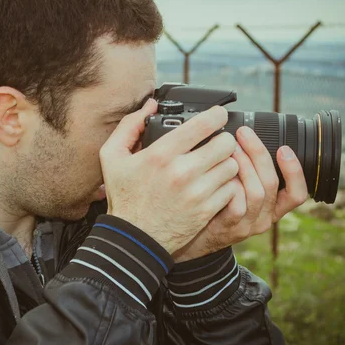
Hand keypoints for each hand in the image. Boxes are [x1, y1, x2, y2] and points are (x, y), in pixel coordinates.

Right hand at [99, 99, 238, 254]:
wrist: (134, 238)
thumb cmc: (124, 196)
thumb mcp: (112, 157)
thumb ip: (129, 126)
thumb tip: (150, 105)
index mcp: (161, 154)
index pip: (203, 124)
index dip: (217, 115)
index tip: (218, 115)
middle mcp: (181, 172)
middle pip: (225, 143)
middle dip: (223, 140)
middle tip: (217, 143)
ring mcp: (197, 193)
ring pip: (232, 166)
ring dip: (226, 163)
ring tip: (215, 165)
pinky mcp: (206, 210)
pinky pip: (232, 189)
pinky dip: (227, 186)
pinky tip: (215, 185)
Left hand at [172, 126, 307, 262]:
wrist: (194, 236)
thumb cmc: (217, 207)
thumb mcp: (239, 192)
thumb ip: (248, 172)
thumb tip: (245, 136)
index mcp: (272, 208)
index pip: (296, 194)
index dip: (295, 171)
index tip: (284, 148)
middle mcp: (264, 218)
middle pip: (272, 184)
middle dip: (259, 153)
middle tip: (244, 133)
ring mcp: (248, 225)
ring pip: (256, 193)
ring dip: (244, 165)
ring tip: (230, 147)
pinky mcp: (230, 228)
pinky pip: (236, 204)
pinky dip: (231, 185)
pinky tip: (219, 171)